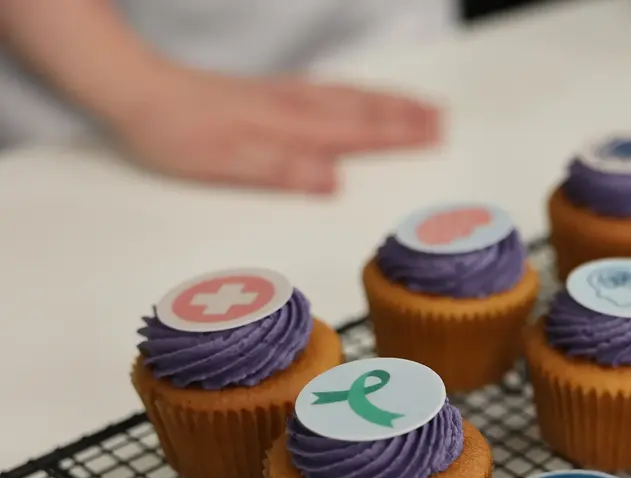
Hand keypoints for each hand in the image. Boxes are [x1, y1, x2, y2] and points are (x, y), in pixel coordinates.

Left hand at [105, 67, 442, 193]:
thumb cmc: (176, 133)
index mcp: (291, 129)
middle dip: (405, 116)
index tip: (438, 137)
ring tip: (419, 105)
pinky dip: (356, 93)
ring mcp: (281, 96)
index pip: (358, 133)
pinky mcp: (266, 93)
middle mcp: (293, 108)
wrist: (134, 89)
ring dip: (387, 101)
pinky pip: (328, 90)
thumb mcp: (228, 164)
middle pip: (362, 110)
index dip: (400, 137)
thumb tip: (335, 183)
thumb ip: (285, 172)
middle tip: (444, 120)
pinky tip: (357, 97)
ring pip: (347, 97)